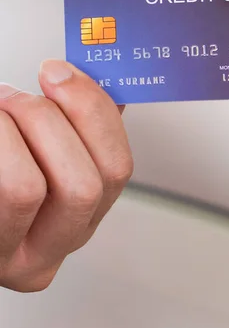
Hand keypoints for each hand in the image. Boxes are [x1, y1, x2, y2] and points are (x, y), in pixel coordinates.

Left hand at [0, 60, 132, 291]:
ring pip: (27, 190)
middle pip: (82, 187)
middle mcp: (53, 247)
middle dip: (48, 121)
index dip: (95, 113)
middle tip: (16, 96)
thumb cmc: (4, 170)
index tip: (61, 72)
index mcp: (83, 218)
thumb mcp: (45, 156)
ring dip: (10, 130)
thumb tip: (101, 82)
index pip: (117, 169)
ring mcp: (10, 255)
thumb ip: (79, 125)